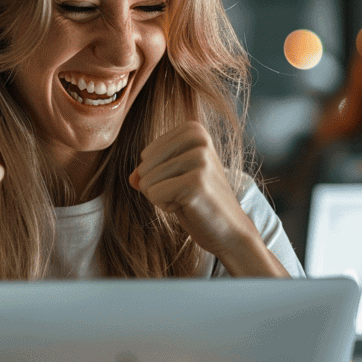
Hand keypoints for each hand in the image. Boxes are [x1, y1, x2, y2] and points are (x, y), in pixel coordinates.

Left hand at [129, 120, 255, 260]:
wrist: (229, 231)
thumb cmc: (199, 203)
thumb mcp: (171, 180)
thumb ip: (148, 173)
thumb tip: (131, 178)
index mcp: (194, 130)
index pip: (147, 154)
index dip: (158, 175)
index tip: (185, 183)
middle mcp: (199, 138)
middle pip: (145, 166)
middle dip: (158, 186)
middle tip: (187, 194)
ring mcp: (200, 158)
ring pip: (146, 180)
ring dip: (163, 197)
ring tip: (189, 200)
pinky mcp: (196, 181)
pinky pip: (153, 194)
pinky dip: (166, 206)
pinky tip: (190, 207)